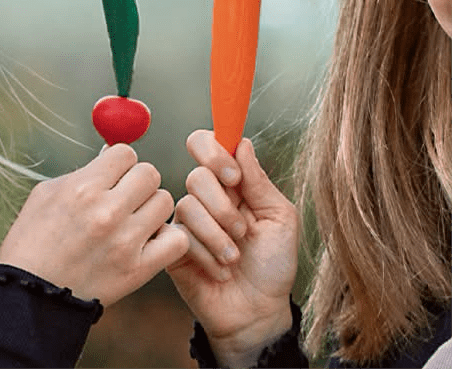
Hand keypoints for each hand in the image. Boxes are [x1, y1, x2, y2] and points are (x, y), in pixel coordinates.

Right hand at [0, 144, 188, 306]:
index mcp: (84, 188)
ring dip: (152, 207)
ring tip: (134, 221)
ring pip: (165, 201)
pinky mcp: (138, 270)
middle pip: (150, 173)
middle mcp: (107, 211)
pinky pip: (177, 240)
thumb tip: (112, 155)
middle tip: (126, 197)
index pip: (126, 152)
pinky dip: (168, 238)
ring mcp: (125, 242)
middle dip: (138, 181)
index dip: (121, 162)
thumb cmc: (32, 241)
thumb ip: (83, 172)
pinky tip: (150, 240)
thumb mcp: (46, 194)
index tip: (114, 175)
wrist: (28, 298)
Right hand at [167, 131, 298, 365]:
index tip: (234, 177)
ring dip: (218, 236)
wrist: (258, 311)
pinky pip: (181, 236)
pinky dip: (207, 256)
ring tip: (234, 259)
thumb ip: (259, 181)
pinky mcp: (174, 246)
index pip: (207, 144)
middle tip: (243, 231)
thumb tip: (242, 143)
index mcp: (231, 182)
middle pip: (197, 175)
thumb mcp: (280, 218)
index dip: (213, 151)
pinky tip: (220, 271)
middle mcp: (207, 196)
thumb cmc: (273, 263)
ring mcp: (188, 221)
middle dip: (223, 206)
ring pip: (188, 206)